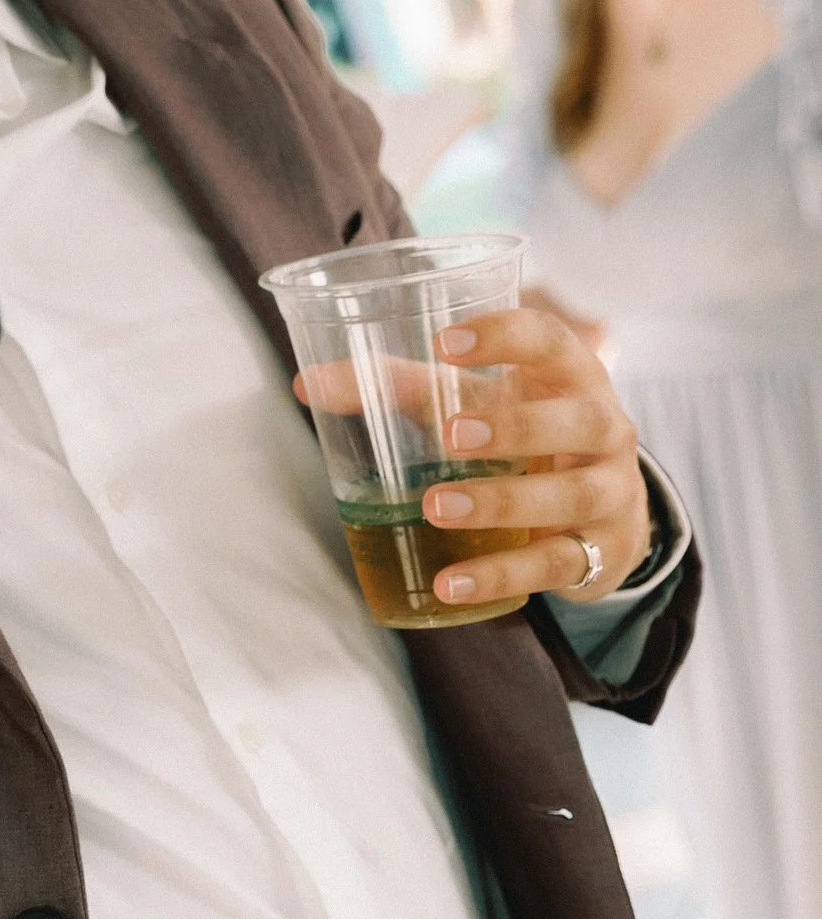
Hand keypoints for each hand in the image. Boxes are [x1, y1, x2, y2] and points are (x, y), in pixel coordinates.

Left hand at [417, 304, 652, 604]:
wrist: (607, 517)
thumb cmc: (531, 437)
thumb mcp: (481, 403)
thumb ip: (403, 388)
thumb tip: (308, 385)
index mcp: (572, 377)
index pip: (551, 340)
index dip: (505, 335)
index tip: (444, 343)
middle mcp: (604, 429)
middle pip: (579, 420)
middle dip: (516, 428)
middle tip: (450, 436)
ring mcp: (610, 492)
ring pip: (571, 495)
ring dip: (501, 502)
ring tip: (434, 508)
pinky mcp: (599, 552)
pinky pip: (554, 564)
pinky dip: (499, 574)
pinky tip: (450, 582)